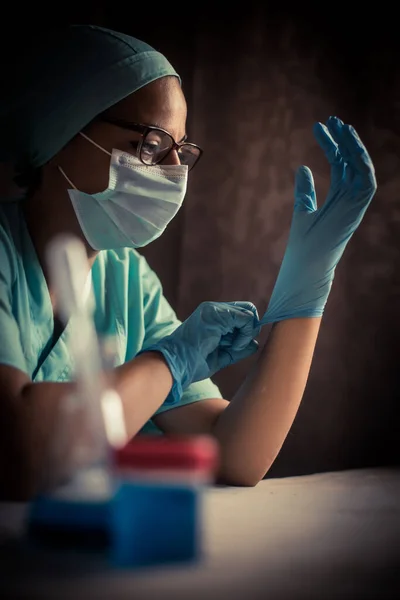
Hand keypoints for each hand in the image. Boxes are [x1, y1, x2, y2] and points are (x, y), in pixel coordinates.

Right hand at [142, 301, 260, 401]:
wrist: (177, 365)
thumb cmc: (194, 363)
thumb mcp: (221, 355)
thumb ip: (238, 348)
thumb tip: (255, 344)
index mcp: (212, 317)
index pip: (240, 314)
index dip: (247, 328)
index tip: (241, 346)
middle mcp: (214, 309)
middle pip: (247, 309)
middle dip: (250, 329)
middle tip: (240, 346)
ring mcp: (214, 309)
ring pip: (248, 313)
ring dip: (247, 333)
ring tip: (233, 347)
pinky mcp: (217, 313)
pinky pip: (245, 318)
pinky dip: (245, 334)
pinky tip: (234, 346)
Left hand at [261, 116, 376, 323]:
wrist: (304, 269)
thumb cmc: (303, 246)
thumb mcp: (302, 208)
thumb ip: (305, 189)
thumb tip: (302, 167)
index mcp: (339, 199)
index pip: (340, 165)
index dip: (333, 145)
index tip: (320, 126)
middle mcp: (350, 200)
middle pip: (351, 163)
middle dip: (344, 139)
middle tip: (331, 119)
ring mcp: (355, 206)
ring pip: (362, 168)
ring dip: (353, 146)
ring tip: (340, 125)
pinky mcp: (356, 212)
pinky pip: (367, 182)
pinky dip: (362, 163)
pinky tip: (349, 144)